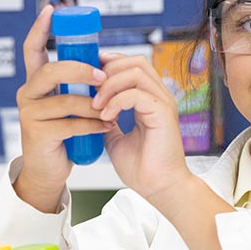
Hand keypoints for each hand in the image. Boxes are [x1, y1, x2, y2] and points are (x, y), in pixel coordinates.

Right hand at [14, 5, 112, 212]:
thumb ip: (76, 83)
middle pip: (51, 70)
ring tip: (110, 111)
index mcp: (36, 82)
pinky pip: (71, 124)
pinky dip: (93, 125)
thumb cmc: (64, 132)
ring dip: (94, 105)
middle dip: (80, 70)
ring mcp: (29, 114)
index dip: (40, 29)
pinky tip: (106, 127)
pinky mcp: (38, 134)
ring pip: (66, 100)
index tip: (53, 10)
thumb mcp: (69, 102)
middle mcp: (27, 94)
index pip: (33, 50)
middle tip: (102, 76)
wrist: (49, 169)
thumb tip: (102, 60)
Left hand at [91, 53, 194, 203]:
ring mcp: (163, 103)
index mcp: (150, 99)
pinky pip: (137, 93)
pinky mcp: (163, 114)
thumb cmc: (142, 167)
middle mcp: (159, 96)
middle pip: (135, 61)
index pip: (132, 65)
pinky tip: (105, 116)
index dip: (109, 64)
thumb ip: (108, 119)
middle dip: (107, 70)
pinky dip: (116, 101)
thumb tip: (90, 109)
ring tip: (96, 105)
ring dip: (109, 85)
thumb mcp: (115, 138)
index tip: (87, 77)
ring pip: (136, 72)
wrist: (158, 188)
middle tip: (90, 90)